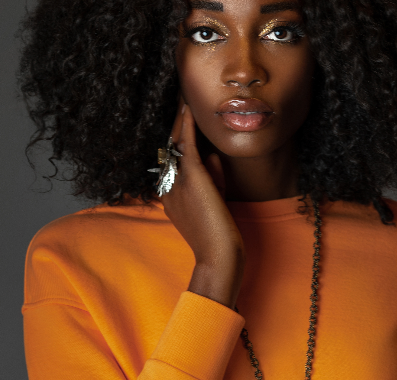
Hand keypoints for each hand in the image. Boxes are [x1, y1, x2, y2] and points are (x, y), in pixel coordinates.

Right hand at [160, 97, 244, 308]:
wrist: (220, 255)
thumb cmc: (219, 234)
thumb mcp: (213, 202)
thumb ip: (212, 178)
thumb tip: (213, 156)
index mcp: (172, 197)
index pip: (175, 165)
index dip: (179, 143)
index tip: (184, 125)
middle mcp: (170, 188)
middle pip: (172, 152)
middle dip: (176, 129)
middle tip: (181, 105)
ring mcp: (178, 184)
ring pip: (177, 147)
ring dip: (181, 124)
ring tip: (184, 102)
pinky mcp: (193, 180)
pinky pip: (187, 147)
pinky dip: (187, 128)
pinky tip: (187, 110)